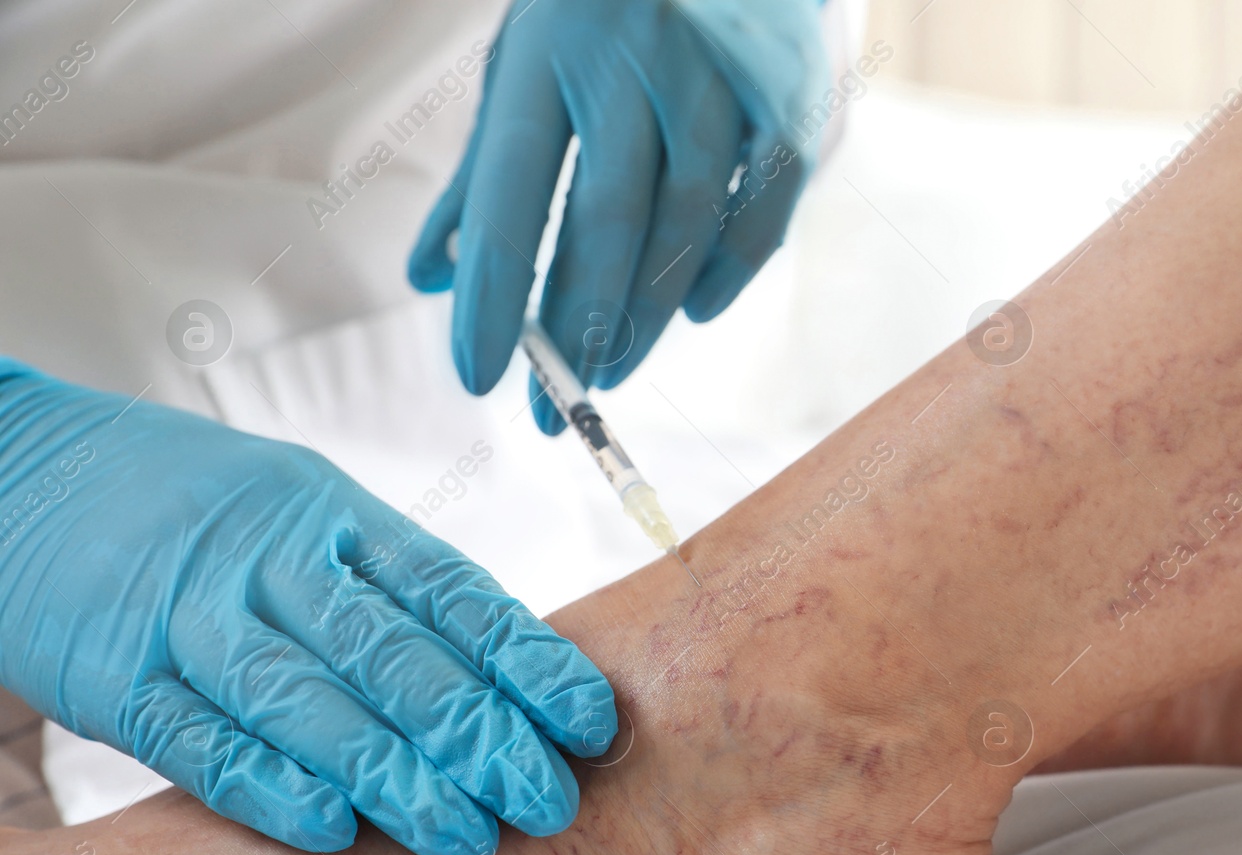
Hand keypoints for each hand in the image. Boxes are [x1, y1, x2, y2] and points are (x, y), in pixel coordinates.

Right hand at [0, 362, 616, 854]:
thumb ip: (384, 581)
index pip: (454, 593)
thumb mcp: (301, 507)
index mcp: (333, 514)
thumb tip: (498, 658)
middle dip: (482, 734)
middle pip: (395, 653)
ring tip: (466, 836)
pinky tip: (332, 828)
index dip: (529, 661)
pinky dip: (268, 786)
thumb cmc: (188, 501)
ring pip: (310, 701)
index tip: (590, 721)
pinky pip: (201, 739)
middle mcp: (271, 559)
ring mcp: (191, 614)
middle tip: (547, 799)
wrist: (26, 466)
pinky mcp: (114, 672)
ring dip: (394, 777)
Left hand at [408, 0, 825, 433]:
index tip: (478, 376)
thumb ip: (482, 170)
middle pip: (609, 218)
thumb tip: (430, 278)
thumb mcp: (523, 65)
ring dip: (649, 312)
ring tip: (610, 372)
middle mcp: (635, 57)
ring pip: (690, 219)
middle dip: (578, 326)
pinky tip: (696, 313)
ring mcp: (719, 74)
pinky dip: (732, 268)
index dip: (496, 294)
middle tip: (555, 404)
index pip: (512, 194)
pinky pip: (767, 202)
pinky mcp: (788, 92)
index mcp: (550, 49)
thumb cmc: (595, 11)